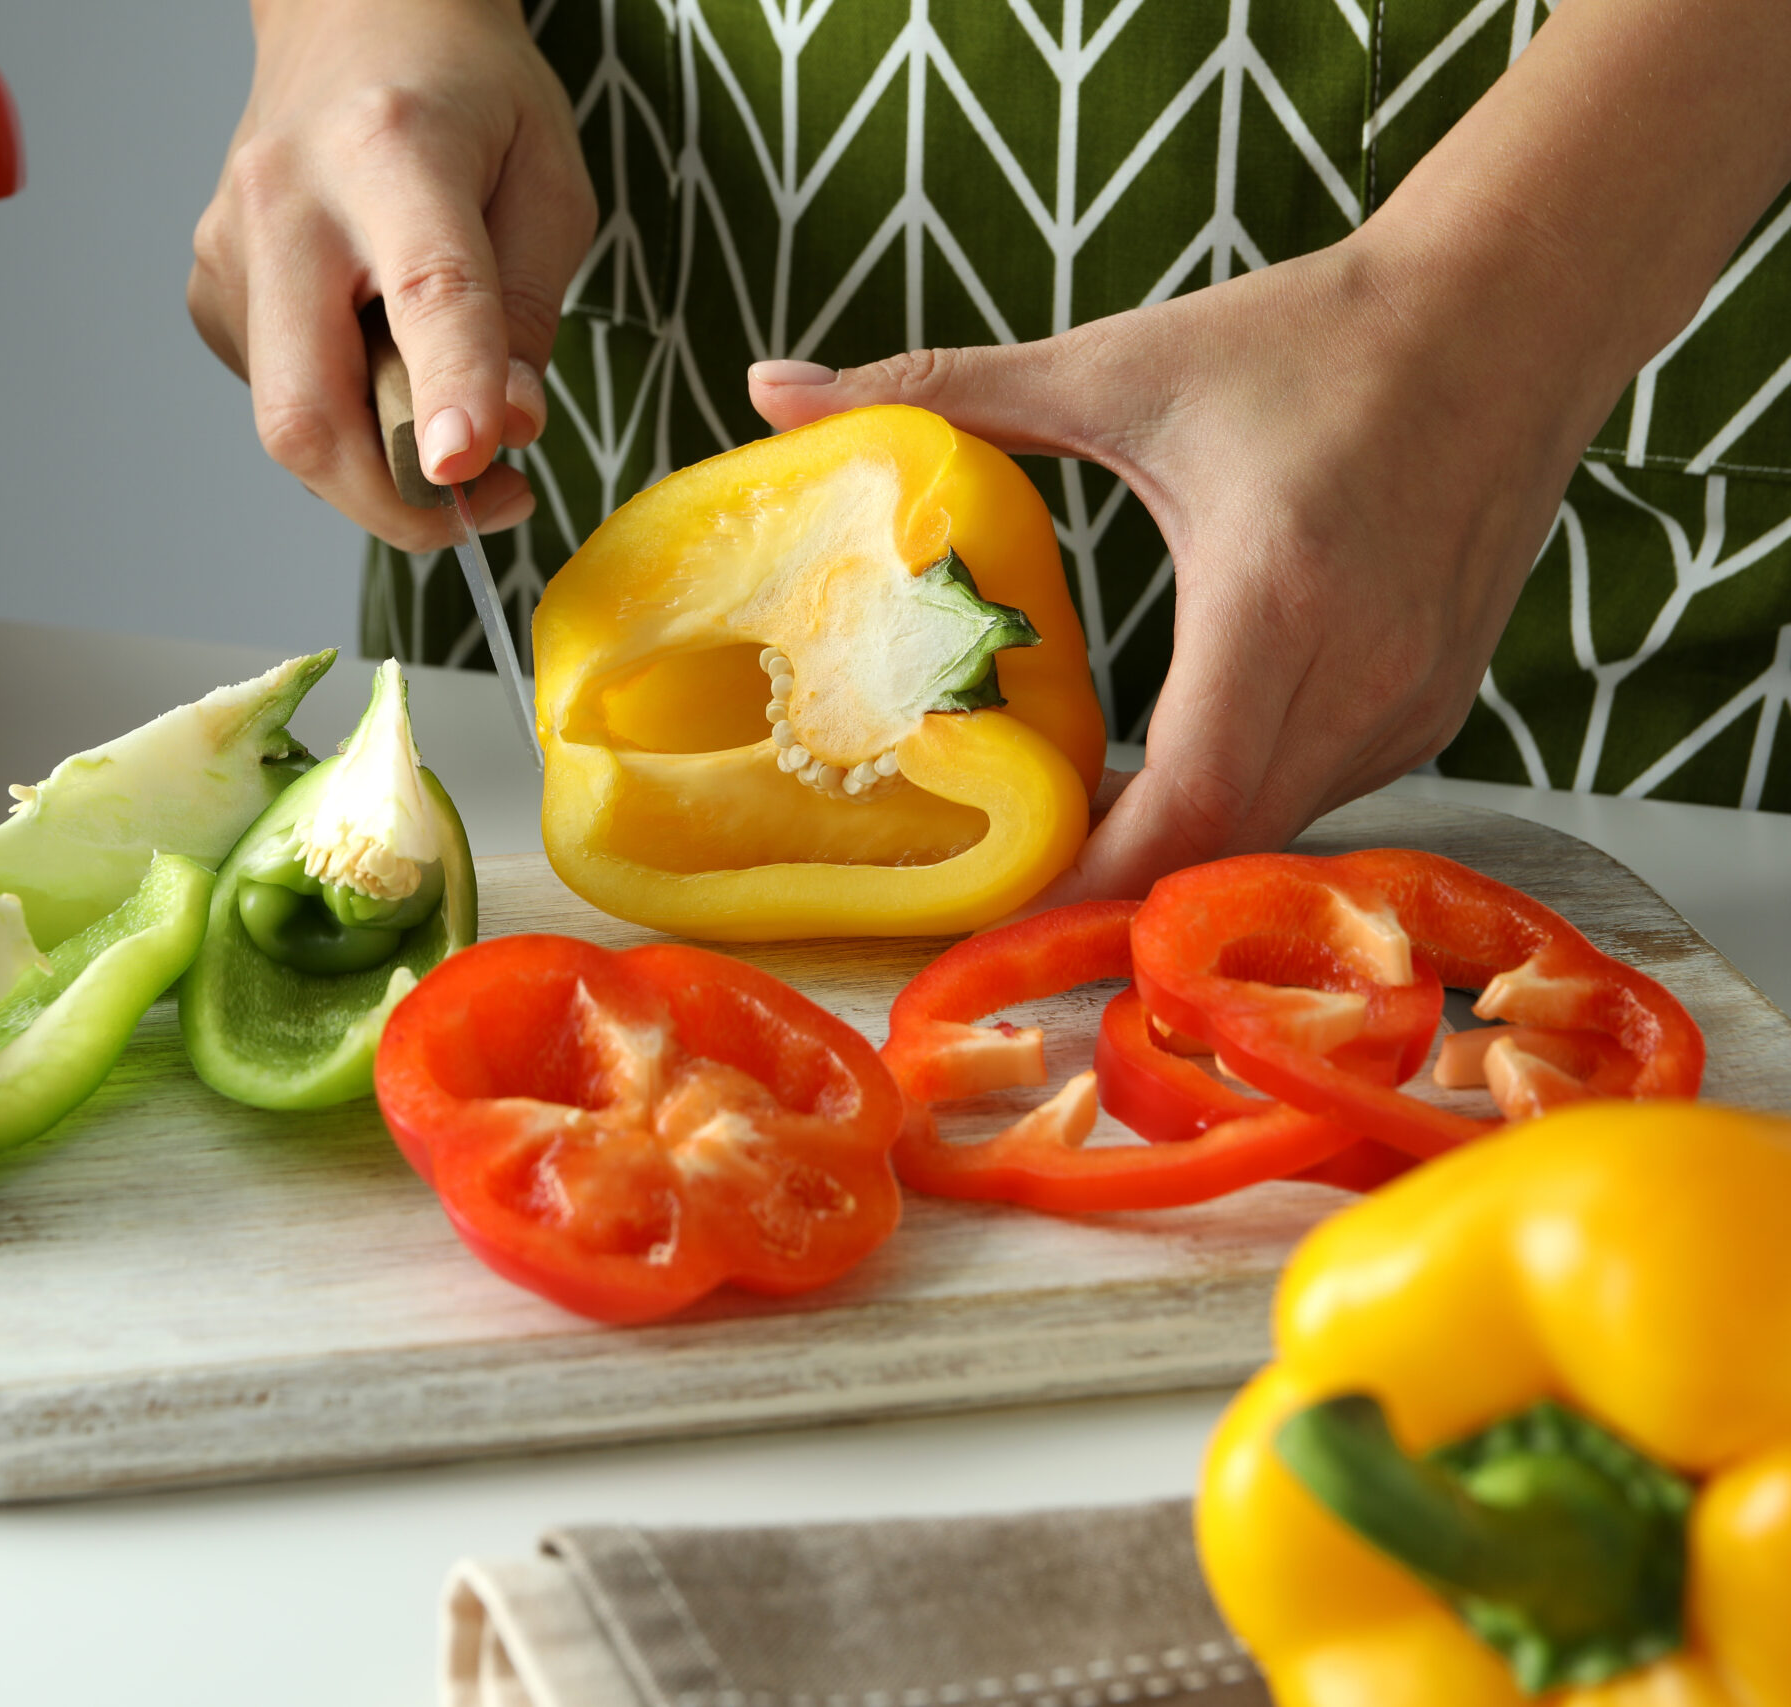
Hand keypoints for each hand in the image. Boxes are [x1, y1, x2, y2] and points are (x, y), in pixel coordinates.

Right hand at [189, 0, 594, 550]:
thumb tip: (503, 432)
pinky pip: (280, 402)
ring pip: (290, 425)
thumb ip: (528, 312)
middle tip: (483, 506)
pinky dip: (345, 415)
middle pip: (308, 408)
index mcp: (391, 150)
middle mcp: (284, 200)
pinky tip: (376, 350)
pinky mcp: (208, 294)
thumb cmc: (465, 96)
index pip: (425, 292)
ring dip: (377, 458)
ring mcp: (227, 252)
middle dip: (392, 500)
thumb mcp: (547, 182)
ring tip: (440, 400)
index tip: (470, 470)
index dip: (449, 392)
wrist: (354, 16)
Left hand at [749, 0, 1790, 900]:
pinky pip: (1317, 796)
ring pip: (1270, 830)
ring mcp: (1413, 698)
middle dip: (1107, 880)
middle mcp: (1361, 669)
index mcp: (1276, 593)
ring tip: (1062, 829)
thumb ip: (941, 387)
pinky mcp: (1436, 702)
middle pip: (1219, 842)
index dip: (1086, 874)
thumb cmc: (1313, 335)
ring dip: (1169, 841)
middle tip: (993, 885)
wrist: (1510, 307)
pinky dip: (1232, 802)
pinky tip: (1159, 773)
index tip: (989, 903)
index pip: (1184, 800)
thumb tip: (766, 385)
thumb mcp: (1116, 365)